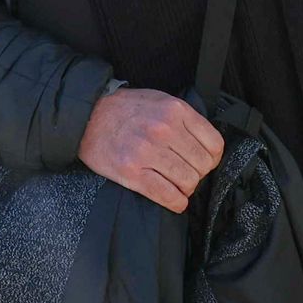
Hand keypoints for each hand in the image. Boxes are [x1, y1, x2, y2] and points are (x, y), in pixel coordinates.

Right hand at [77, 87, 223, 213]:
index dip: (212, 158)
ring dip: (186, 188)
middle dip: (198, 174)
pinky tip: (173, 198)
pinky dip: (176, 202)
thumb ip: (185, 119)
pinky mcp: (132, 173)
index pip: (214, 144)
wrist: (87, 115)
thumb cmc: (126, 109)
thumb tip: (206, 146)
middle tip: (185, 173)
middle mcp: (164, 130)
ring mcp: (147, 152)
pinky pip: (168, 196)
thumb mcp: (161, 100)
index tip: (203, 161)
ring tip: (176, 184)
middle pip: (203, 166)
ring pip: (188, 182)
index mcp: (175, 110)